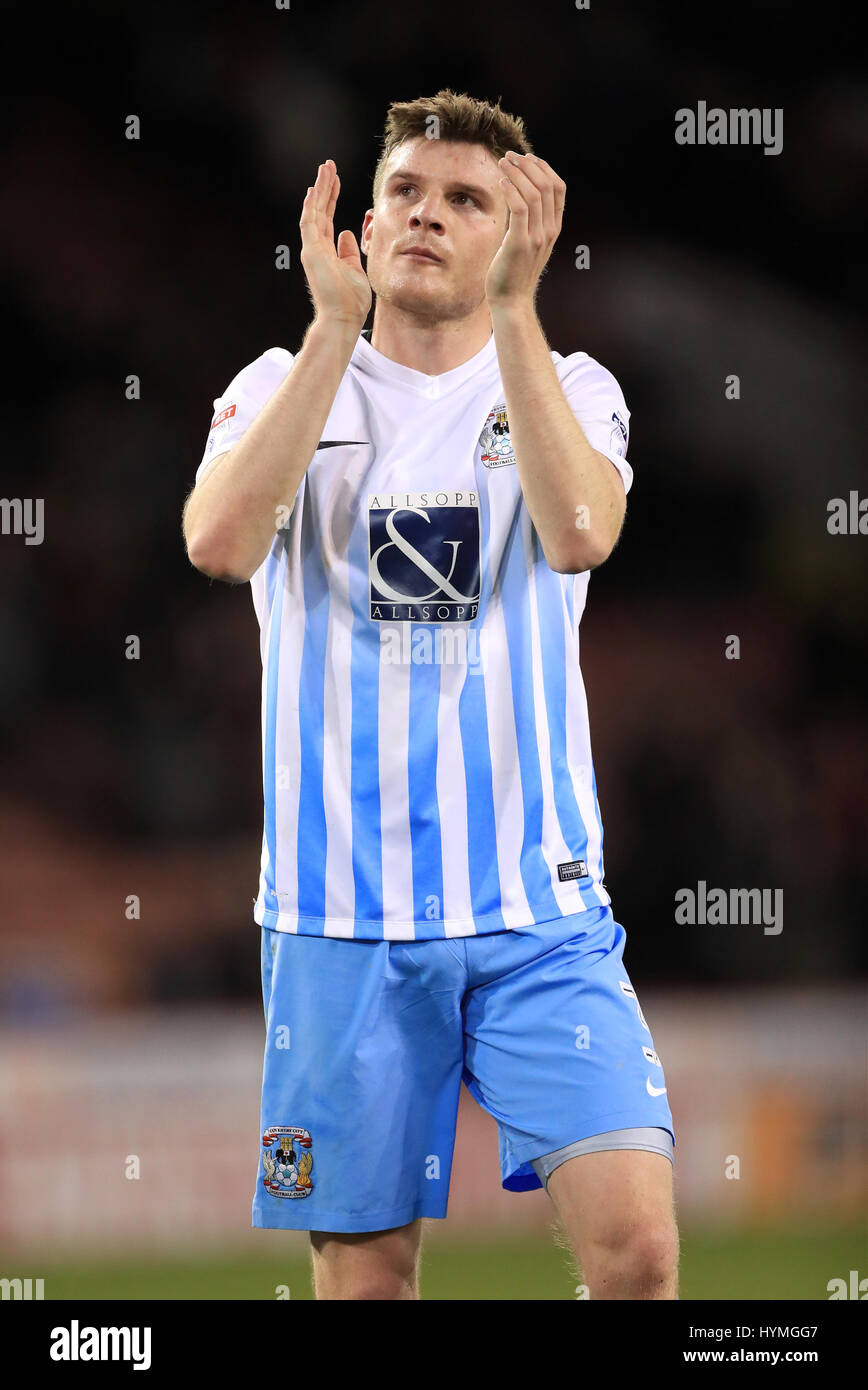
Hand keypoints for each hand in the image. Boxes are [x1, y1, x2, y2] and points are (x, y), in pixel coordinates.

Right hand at [299, 160, 371, 326]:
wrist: (344, 318)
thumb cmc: (351, 300)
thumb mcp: (355, 269)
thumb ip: (349, 251)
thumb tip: (346, 233)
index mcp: (327, 251)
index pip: (327, 217)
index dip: (332, 197)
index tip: (336, 180)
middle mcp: (317, 247)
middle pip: (320, 210)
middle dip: (325, 186)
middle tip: (328, 165)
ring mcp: (313, 249)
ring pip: (314, 211)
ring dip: (320, 189)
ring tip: (325, 168)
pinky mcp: (311, 252)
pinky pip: (309, 223)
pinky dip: (311, 206)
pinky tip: (315, 189)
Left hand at [485, 152, 565, 307]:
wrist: (511, 301)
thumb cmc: (514, 272)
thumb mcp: (528, 243)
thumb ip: (529, 222)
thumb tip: (519, 198)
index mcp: (554, 228)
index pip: (558, 188)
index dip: (544, 168)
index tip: (526, 158)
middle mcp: (549, 231)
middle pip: (547, 185)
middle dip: (528, 165)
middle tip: (510, 156)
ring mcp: (536, 238)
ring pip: (534, 193)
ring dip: (517, 173)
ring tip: (502, 163)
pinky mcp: (520, 244)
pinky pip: (519, 208)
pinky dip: (511, 190)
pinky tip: (500, 182)